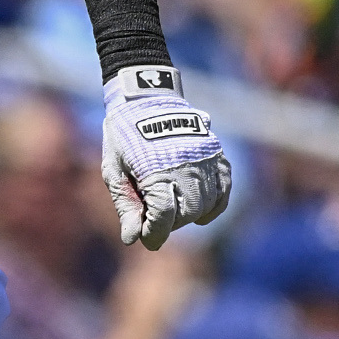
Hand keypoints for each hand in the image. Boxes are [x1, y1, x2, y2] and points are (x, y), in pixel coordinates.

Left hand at [100, 65, 232, 248]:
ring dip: (189, 215)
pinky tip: (200, 214)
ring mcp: (205, 159)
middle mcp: (186, 165)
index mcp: (156, 169)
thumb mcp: (114, 170)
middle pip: (186, 213)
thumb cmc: (123, 137)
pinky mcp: (216, 154)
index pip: (164, 215)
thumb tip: (132, 239)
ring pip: (205, 204)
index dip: (155, 233)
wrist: (145, 99)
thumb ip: (126, 205)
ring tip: (170, 211)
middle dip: (169, 224)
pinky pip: (224, 189)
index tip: (147, 239)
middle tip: (153, 220)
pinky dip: (214, 205)